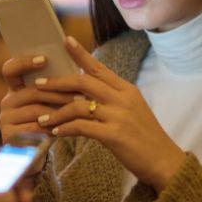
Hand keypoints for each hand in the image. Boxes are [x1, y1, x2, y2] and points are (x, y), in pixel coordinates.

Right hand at [0, 54, 75, 143]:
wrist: (37, 153)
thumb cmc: (50, 122)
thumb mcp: (51, 102)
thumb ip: (55, 85)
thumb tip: (75, 63)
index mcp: (15, 88)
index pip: (10, 69)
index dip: (24, 62)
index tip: (44, 59)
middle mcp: (6, 101)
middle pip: (31, 92)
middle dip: (57, 93)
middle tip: (79, 94)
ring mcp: (5, 119)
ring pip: (36, 111)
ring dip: (58, 111)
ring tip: (77, 111)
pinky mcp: (8, 136)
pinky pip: (34, 129)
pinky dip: (51, 129)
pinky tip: (66, 129)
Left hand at [35, 36, 186, 189]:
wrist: (164, 161)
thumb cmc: (145, 137)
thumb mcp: (133, 109)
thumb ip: (113, 97)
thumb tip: (89, 88)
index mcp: (127, 89)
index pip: (99, 67)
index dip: (80, 54)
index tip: (65, 40)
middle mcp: (123, 98)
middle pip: (84, 81)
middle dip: (57, 82)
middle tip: (38, 84)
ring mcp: (119, 116)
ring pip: (78, 105)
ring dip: (56, 112)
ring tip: (42, 118)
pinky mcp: (114, 135)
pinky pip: (82, 127)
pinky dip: (66, 128)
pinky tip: (56, 133)